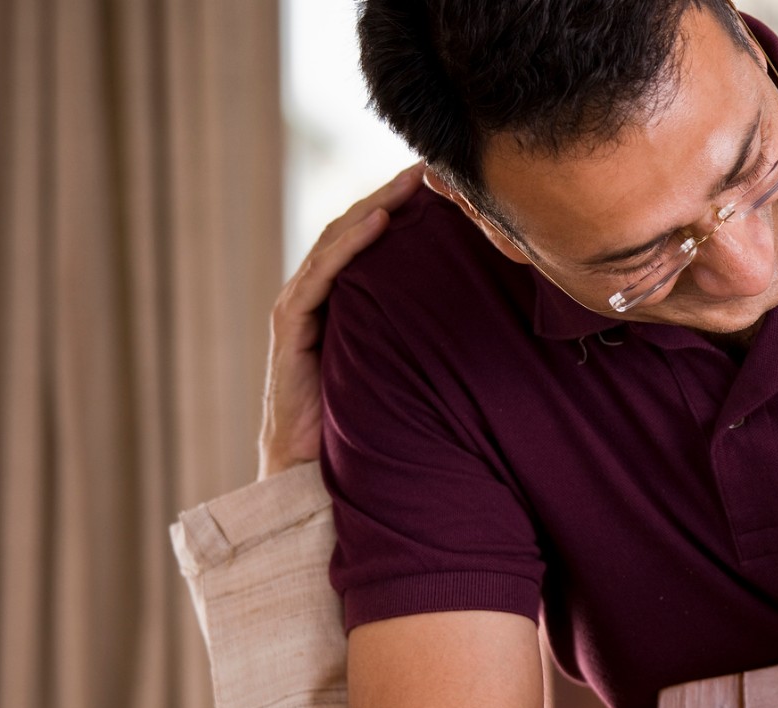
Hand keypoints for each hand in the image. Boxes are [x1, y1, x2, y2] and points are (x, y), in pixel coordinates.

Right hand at [258, 163, 423, 478]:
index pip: (372, 241)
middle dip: (392, 194)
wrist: (313, 470)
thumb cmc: (364, 423)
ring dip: (375, 205)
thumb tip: (486, 318)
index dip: (402, 208)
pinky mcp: (291, 327)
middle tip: (432, 167)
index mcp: (344, 302)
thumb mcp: (404, 368)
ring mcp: (301, 308)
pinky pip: (321, 276)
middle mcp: (319, 296)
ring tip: (411, 181)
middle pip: (355, 230)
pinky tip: (379, 220)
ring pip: (337, 242)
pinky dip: (348, 245)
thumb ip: (424, 338)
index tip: (442, 184)